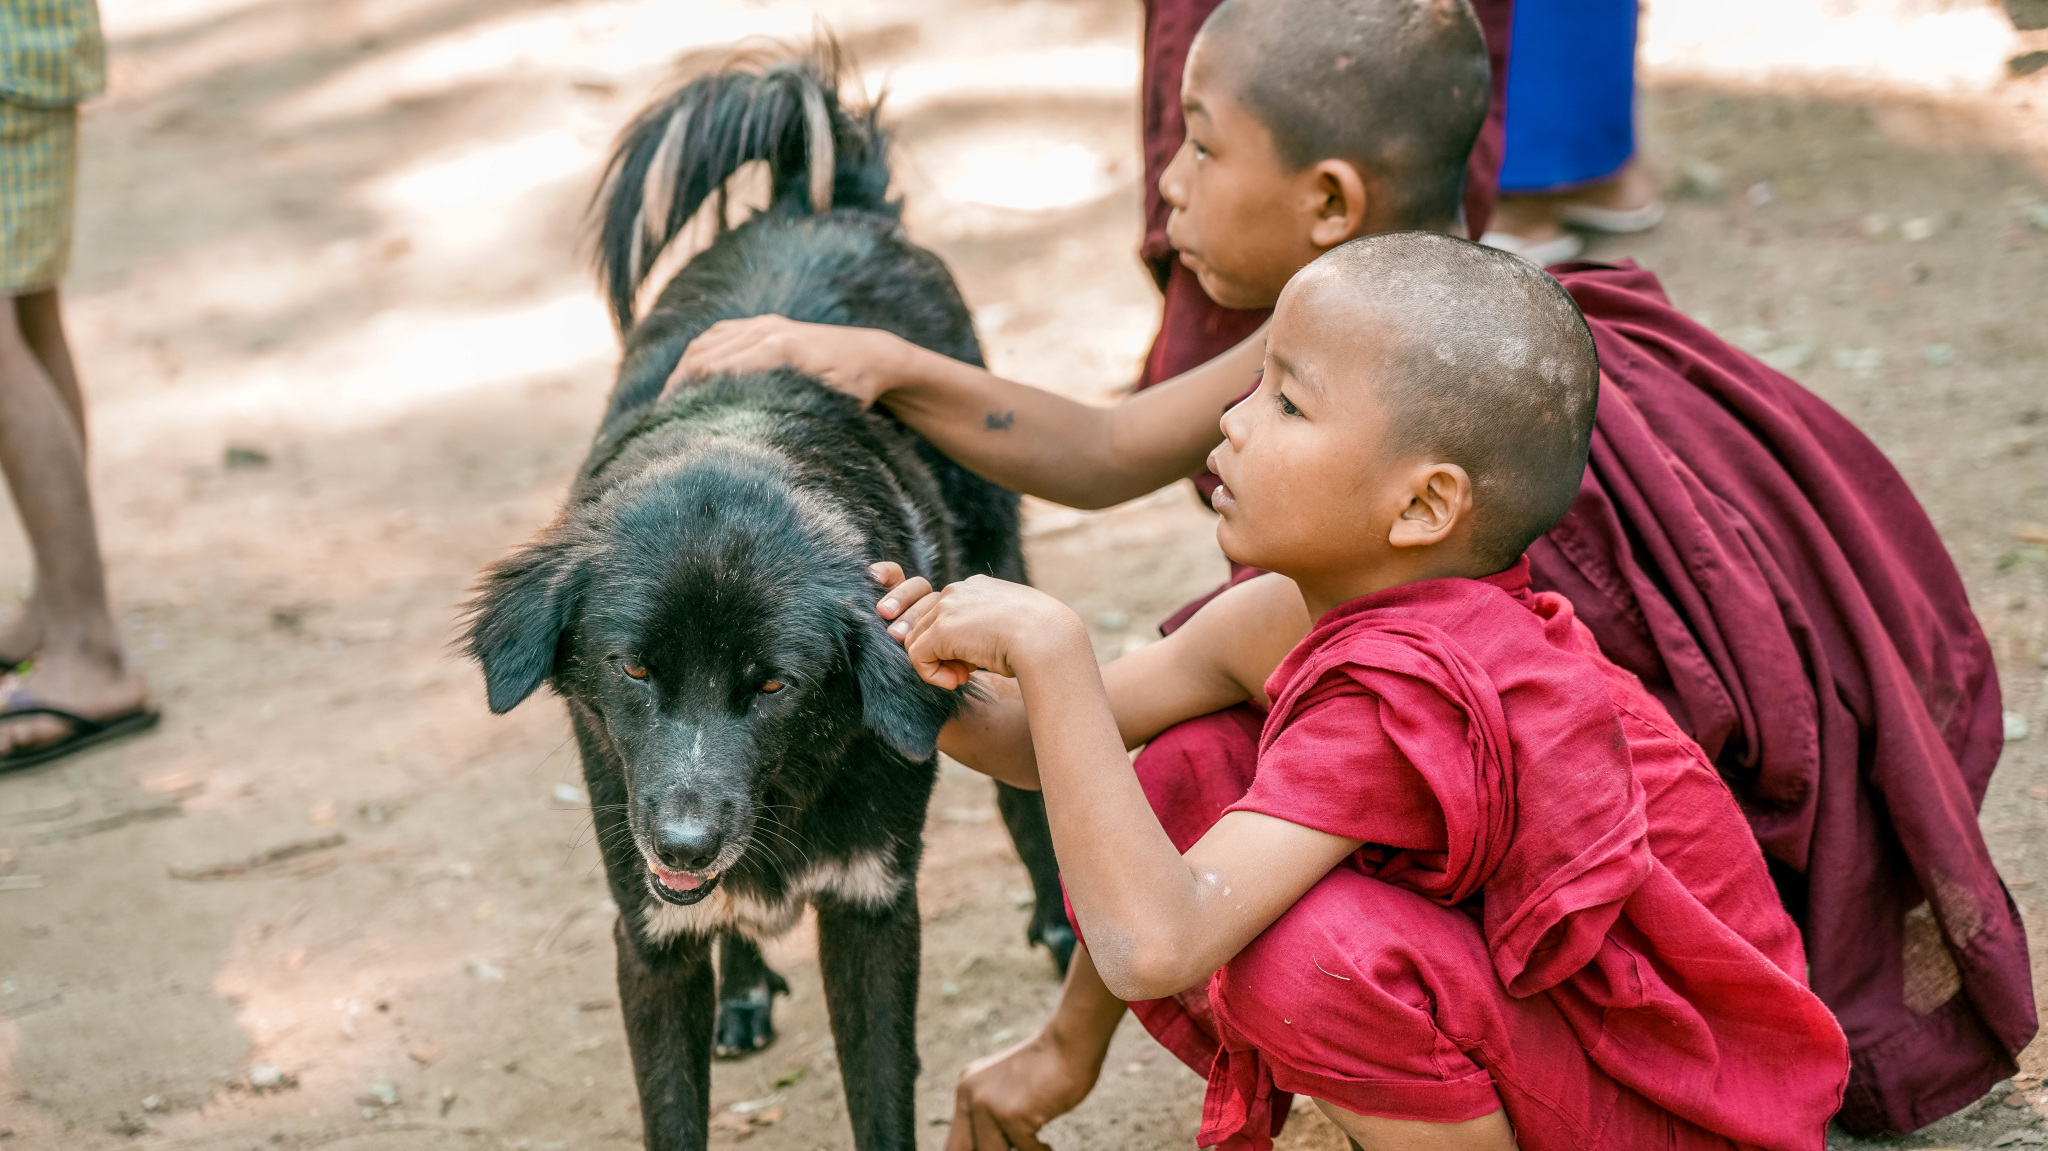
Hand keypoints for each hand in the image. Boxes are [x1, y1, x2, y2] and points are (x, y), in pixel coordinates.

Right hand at [666, 315, 912, 405]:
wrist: (873, 355)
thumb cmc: (854, 389)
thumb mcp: (827, 408)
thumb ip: (792, 415)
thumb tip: (751, 439)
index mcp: (779, 350)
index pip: (717, 370)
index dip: (690, 394)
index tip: (673, 420)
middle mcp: (767, 330)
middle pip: (704, 356)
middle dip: (679, 384)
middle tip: (661, 417)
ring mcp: (764, 323)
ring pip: (706, 342)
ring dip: (684, 368)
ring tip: (668, 399)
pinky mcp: (764, 324)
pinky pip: (719, 334)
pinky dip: (700, 352)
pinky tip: (689, 374)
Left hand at [871, 567, 1080, 688]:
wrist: (1048, 638)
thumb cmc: (1040, 638)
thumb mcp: (1010, 626)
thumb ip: (985, 629)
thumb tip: (970, 651)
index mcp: (976, 586)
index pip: (944, 612)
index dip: (952, 641)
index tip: (972, 661)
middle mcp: (958, 590)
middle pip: (925, 625)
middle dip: (942, 653)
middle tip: (966, 673)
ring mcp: (947, 607)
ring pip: (917, 640)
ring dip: (937, 665)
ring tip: (964, 677)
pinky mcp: (941, 630)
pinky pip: (917, 657)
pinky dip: (932, 675)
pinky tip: (958, 682)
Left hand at [943, 1030, 1099, 1150]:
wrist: (1071, 1043)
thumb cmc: (1050, 1069)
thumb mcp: (1007, 1090)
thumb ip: (991, 1116)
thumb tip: (990, 1147)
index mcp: (967, 1089)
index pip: (954, 1144)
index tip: (992, 1150)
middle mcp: (970, 1095)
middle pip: (967, 1150)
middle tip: (1017, 1145)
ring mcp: (988, 1104)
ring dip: (1021, 1149)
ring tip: (1035, 1145)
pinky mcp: (1010, 1114)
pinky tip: (1047, 1146)